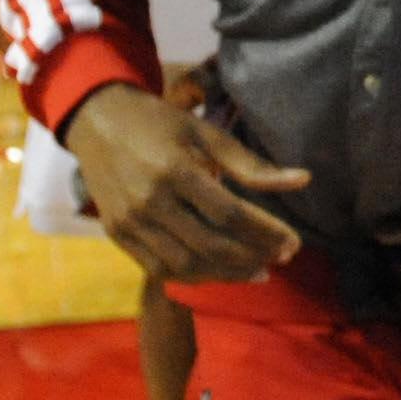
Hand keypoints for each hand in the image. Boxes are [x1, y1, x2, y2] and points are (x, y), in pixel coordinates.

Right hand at [66, 82, 308, 282]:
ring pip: (185, 264)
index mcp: (175, 171)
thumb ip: (251, 164)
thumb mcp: (206, 133)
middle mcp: (149, 201)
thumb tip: (304, 180)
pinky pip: (158, 268)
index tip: (294, 242)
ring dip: (226, 274)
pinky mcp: (116, 234)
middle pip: (210, 244)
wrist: (97, 122)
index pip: (231, 215)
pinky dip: (193, 277)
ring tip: (258, 270)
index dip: (267, 233)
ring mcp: (129, 221)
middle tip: (282, 258)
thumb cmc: (159, 124)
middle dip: (253, 257)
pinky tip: (220, 271)